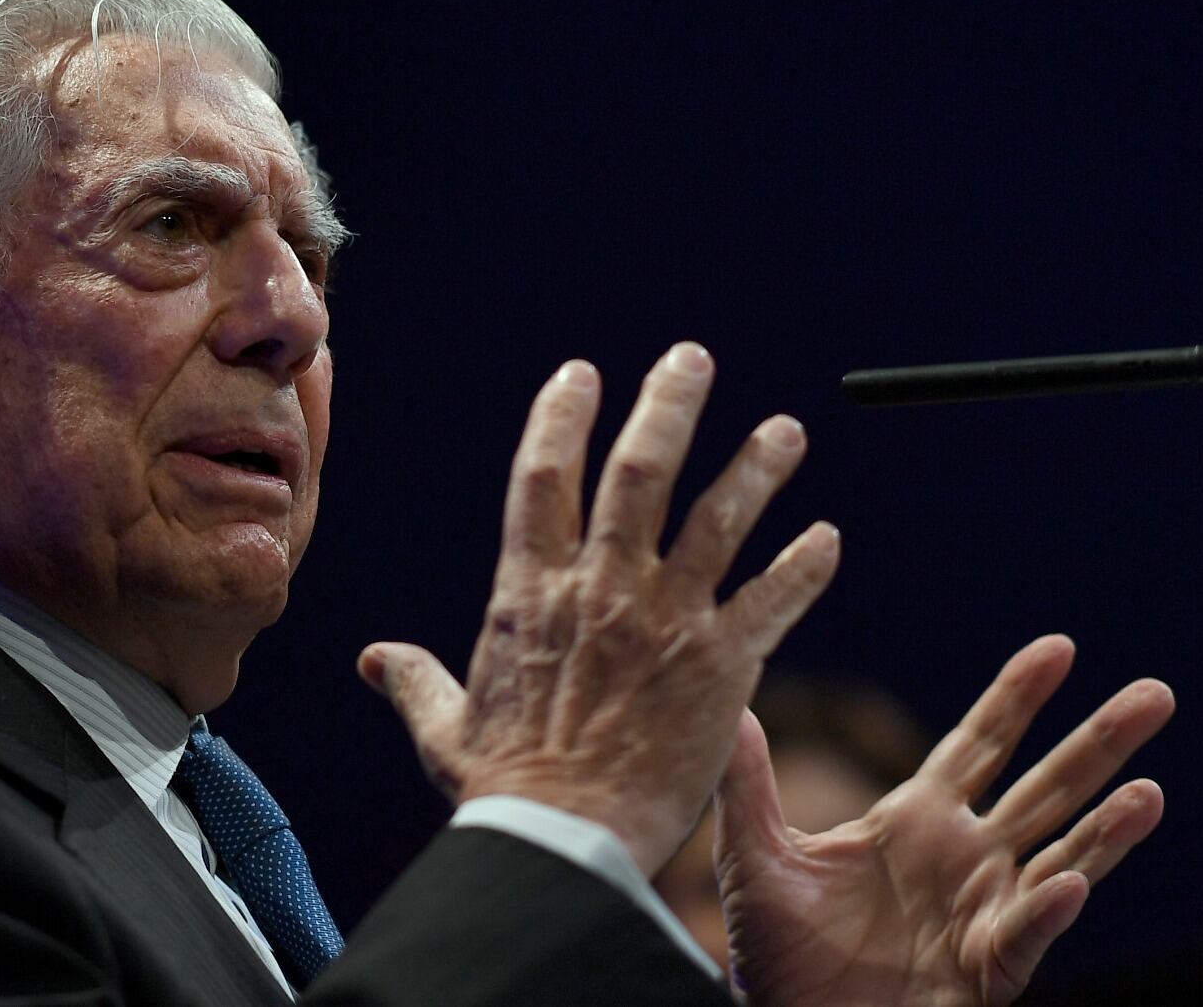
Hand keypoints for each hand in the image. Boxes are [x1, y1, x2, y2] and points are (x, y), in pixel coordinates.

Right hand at [358, 344, 840, 873]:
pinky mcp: (722, 667)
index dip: (562, 417)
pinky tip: (829, 538)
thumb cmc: (502, 790)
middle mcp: (601, 589)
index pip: (545, 478)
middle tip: (692, 359)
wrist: (563, 843)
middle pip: (640, 470)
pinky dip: (804, 566)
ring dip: (755, 468)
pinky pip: (773, 600)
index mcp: (530, 594)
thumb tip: (373, 660)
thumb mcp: (445, 729)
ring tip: (787, 431)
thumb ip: (415, 682)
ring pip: (719, 519)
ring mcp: (666, 622)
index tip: (581, 374)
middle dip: (668, 405)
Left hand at [698, 635, 1171, 1006]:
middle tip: (1154, 692)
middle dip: (1099, 742)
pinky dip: (1047, 910)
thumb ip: (748, 782)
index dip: (1018, 697)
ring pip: (1063, 858)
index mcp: (917, 818)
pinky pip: (1024, 934)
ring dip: (1108, 827)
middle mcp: (965, 857)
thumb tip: (729, 705)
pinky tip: (1071, 883)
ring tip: (1149, 790)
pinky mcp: (985, 970)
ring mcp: (984, 912)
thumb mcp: (755, 856)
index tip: (1059, 647)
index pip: (980, 743)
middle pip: (1046, 787)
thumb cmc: (778, 951)